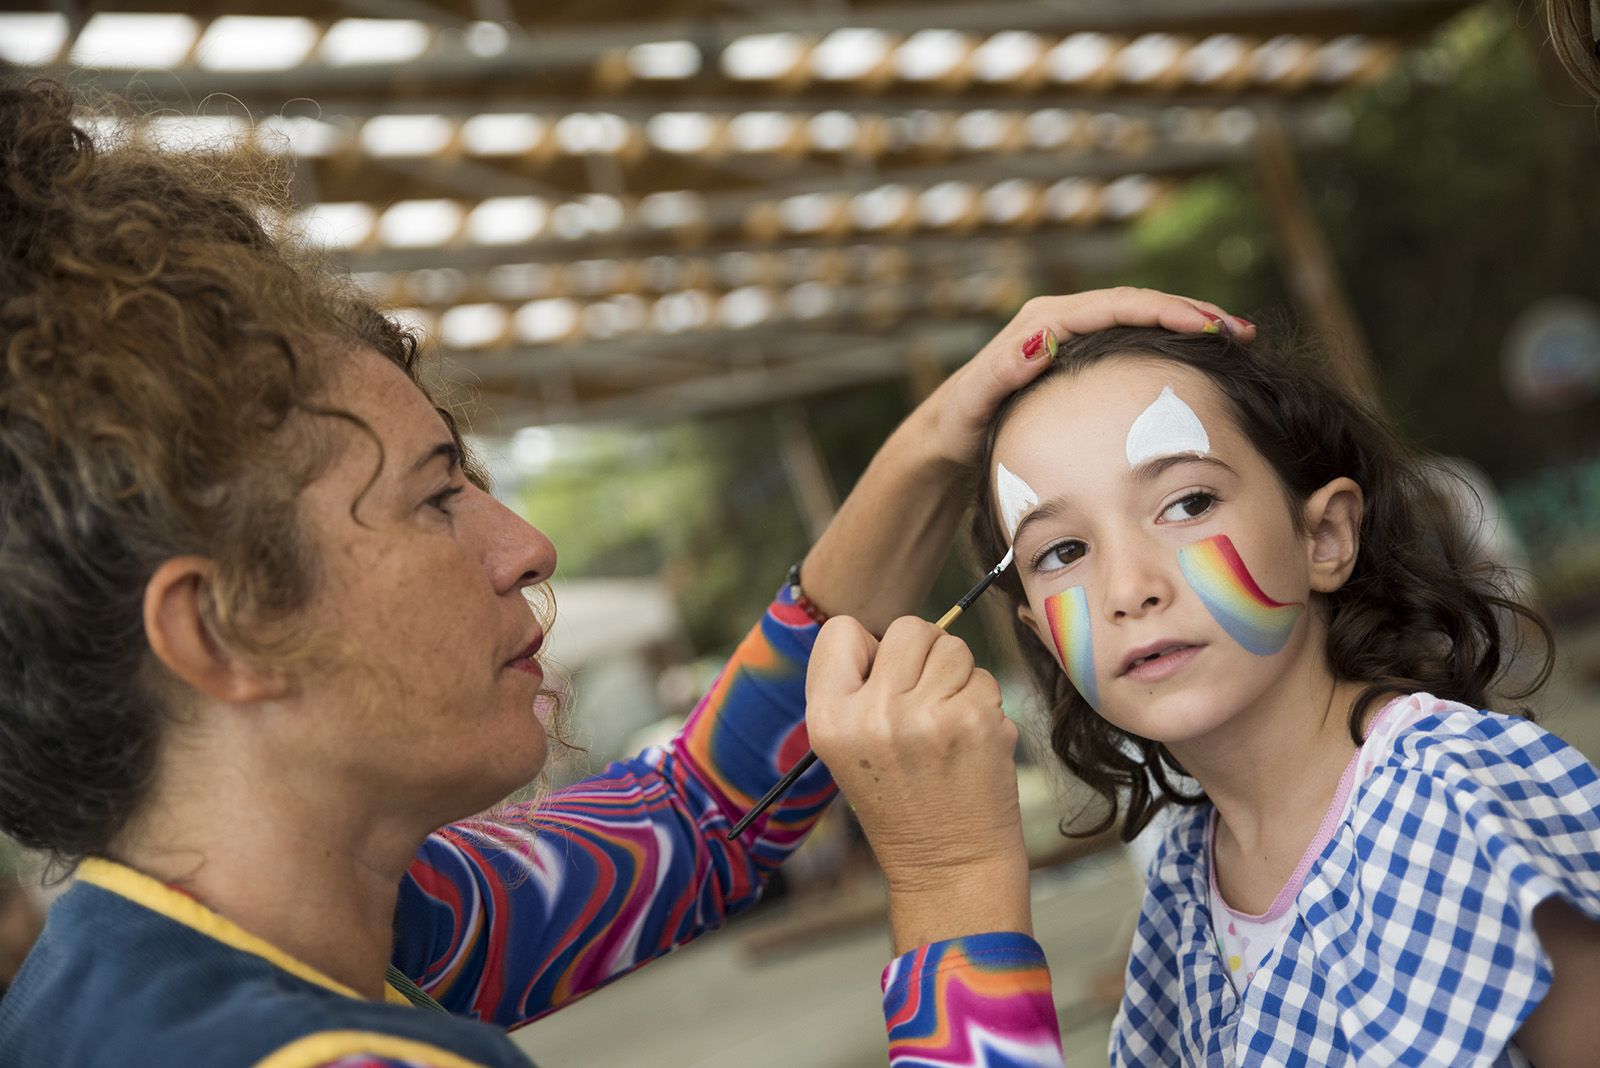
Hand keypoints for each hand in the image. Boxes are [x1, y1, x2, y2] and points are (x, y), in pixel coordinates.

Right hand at [806, 615, 1029, 950]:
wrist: (949, 866)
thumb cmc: (900, 801)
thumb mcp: (847, 749)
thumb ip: (857, 687)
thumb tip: (895, 632)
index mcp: (827, 718)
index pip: (841, 630)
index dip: (869, 651)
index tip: (882, 687)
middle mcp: (872, 714)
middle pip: (907, 627)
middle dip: (923, 655)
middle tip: (924, 703)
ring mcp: (926, 716)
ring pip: (953, 646)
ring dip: (957, 678)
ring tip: (947, 725)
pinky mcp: (975, 721)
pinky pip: (984, 677)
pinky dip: (983, 704)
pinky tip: (971, 742)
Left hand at [915, 287, 1252, 468]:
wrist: (946, 437)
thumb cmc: (961, 424)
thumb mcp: (976, 400)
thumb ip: (1002, 370)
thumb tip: (1040, 340)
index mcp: (1042, 322)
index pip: (1116, 305)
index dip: (1164, 311)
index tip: (1207, 326)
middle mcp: (1057, 318)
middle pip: (1136, 304)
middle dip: (1189, 312)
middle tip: (1238, 330)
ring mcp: (1068, 334)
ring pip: (1139, 319)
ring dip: (1186, 324)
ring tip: (1232, 337)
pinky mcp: (1076, 354)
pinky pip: (1131, 340)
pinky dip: (1167, 343)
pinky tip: (1199, 358)